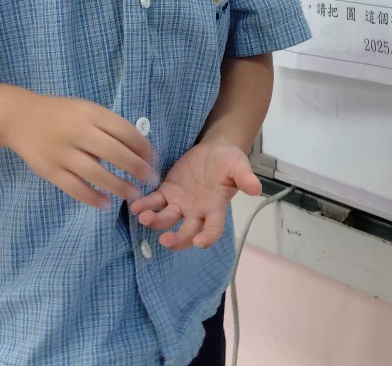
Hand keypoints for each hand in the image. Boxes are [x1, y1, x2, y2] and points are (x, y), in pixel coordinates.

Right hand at [2, 93, 157, 209]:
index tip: (153, 159)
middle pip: (115, 153)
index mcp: (91, 114)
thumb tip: (137, 149)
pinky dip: (92, 198)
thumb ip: (108, 126)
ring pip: (96, 174)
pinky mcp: (50, 170)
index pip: (125, 131)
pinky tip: (106, 204)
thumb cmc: (61, 114)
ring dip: (119, 186)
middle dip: (137, 169)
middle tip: (151, 180)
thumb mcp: (86, 110)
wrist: (19, 118)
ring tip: (134, 194)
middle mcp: (78, 132)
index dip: (143, 147)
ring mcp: (63, 153)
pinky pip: (75, 188)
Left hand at [128, 142, 260, 249]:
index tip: (200, 243)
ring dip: (155, 221)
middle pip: (186, 233)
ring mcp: (180, 204)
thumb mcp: (239, 165)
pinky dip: (144, 205)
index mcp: (215, 208)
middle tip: (165, 240)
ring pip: (166, 219)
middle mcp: (196, 212)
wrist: (214, 149)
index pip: (213, 229)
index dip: (208, 238)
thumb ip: (245, 177)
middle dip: (176, 240)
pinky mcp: (167, 192)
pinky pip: (154, 202)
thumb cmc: (229, 160)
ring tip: (144, 217)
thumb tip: (257, 189)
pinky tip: (135, 206)